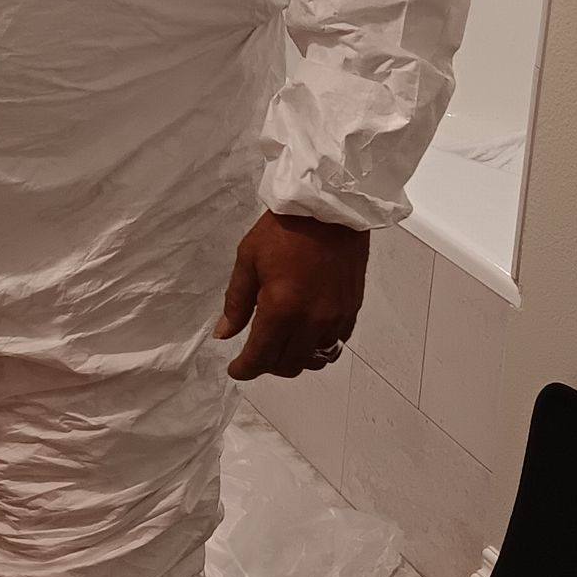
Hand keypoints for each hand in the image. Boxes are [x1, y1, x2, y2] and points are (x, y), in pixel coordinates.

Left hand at [213, 211, 369, 382]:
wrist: (330, 207)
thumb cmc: (283, 230)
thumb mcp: (248, 260)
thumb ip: (236, 302)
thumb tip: (224, 335)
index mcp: (281, 309)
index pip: (260, 358)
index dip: (244, 369)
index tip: (236, 368)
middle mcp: (311, 322)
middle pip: (288, 365)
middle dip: (267, 365)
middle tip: (256, 352)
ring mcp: (335, 319)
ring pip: (313, 360)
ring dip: (294, 359)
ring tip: (282, 344)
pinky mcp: (352, 311)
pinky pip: (334, 345)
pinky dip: (317, 347)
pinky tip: (306, 332)